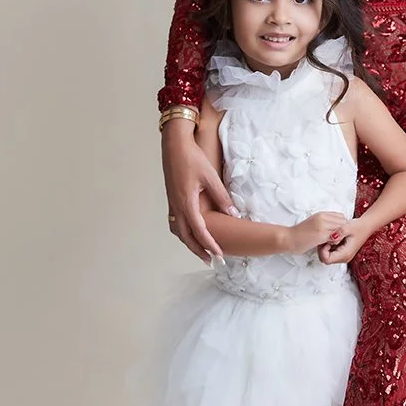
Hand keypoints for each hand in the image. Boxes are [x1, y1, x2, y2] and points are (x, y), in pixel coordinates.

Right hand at [162, 120, 234, 261]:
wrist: (174, 145)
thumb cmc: (192, 158)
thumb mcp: (210, 177)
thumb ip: (222, 197)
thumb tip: (233, 213)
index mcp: (186, 203)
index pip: (199, 231)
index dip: (210, 244)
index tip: (219, 255)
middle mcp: (177, 206)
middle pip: (186, 237)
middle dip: (198, 250)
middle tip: (211, 261)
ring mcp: (172, 203)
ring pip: (179, 231)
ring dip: (190, 243)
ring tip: (202, 251)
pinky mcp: (172, 199)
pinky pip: (177, 222)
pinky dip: (184, 232)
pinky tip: (192, 232)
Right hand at [290, 211, 350, 253]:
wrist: (288, 238)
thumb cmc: (299, 233)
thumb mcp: (313, 223)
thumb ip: (324, 222)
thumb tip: (335, 227)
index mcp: (321, 214)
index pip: (341, 216)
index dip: (341, 225)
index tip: (337, 232)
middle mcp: (322, 217)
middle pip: (343, 221)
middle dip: (342, 230)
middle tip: (336, 238)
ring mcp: (322, 225)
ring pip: (341, 228)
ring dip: (339, 236)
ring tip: (332, 241)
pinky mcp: (321, 234)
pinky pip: (335, 236)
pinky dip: (335, 241)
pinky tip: (328, 244)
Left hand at [317, 217, 370, 264]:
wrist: (367, 226)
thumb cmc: (359, 227)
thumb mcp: (348, 227)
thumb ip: (338, 233)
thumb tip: (330, 237)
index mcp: (345, 254)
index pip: (326, 259)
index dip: (322, 250)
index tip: (326, 240)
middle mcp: (344, 258)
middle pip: (326, 259)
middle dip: (323, 249)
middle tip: (327, 238)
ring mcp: (343, 256)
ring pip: (328, 256)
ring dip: (326, 247)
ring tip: (331, 236)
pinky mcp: (342, 252)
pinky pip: (331, 252)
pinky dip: (329, 246)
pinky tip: (333, 237)